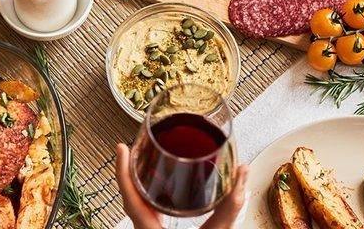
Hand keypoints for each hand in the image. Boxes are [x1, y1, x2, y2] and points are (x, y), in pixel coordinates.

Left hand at [115, 143, 248, 228]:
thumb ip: (229, 209)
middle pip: (131, 198)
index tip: (120, 148)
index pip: (129, 197)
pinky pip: (149, 216)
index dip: (122, 171)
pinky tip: (162, 193)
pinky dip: (151, 200)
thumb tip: (243, 173)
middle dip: (130, 172)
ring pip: (138, 208)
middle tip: (134, 148)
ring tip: (145, 164)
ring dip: (140, 186)